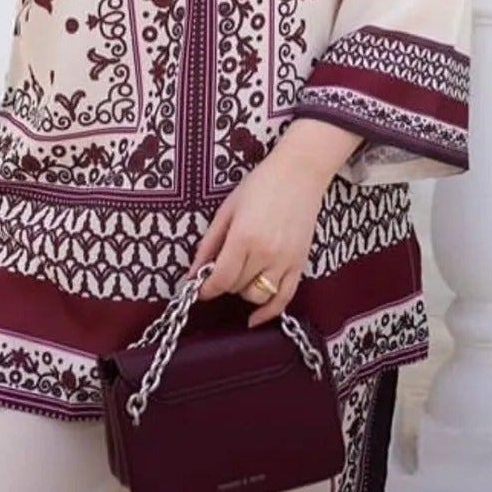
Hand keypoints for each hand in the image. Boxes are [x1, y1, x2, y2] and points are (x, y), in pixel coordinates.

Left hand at [183, 142, 331, 328]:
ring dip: (243, 291)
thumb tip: (192, 274)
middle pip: (237, 287)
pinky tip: (255, 318)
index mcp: (244, 237)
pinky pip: (285, 299)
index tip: (198, 288)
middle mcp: (266, 253)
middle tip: (220, 268)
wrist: (300, 172)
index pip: (221, 279)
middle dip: (224, 282)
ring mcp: (285, 261)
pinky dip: (269, 312)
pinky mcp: (300, 264)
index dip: (205, 289)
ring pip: (257, 295)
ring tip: (240, 274)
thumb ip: (209, 244)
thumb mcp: (227, 209)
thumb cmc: (260, 185)